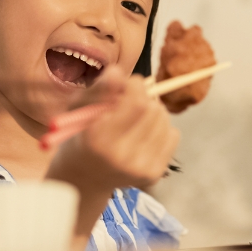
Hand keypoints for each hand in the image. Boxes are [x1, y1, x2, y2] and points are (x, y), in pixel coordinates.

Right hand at [46, 72, 179, 239]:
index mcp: (98, 139)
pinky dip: (161, 127)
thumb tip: (118, 72)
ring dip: (152, 110)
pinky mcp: (154, 174)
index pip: (136, 102)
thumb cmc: (79, 136)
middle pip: (152, 110)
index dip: (135, 85)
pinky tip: (144, 132)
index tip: (126, 84)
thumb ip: (99, 89)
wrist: (84, 178)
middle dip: (144, 97)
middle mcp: (120, 157)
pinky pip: (173, 135)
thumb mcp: (78, 108)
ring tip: (135, 117)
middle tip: (130, 100)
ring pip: (164, 120)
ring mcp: (139, 168)